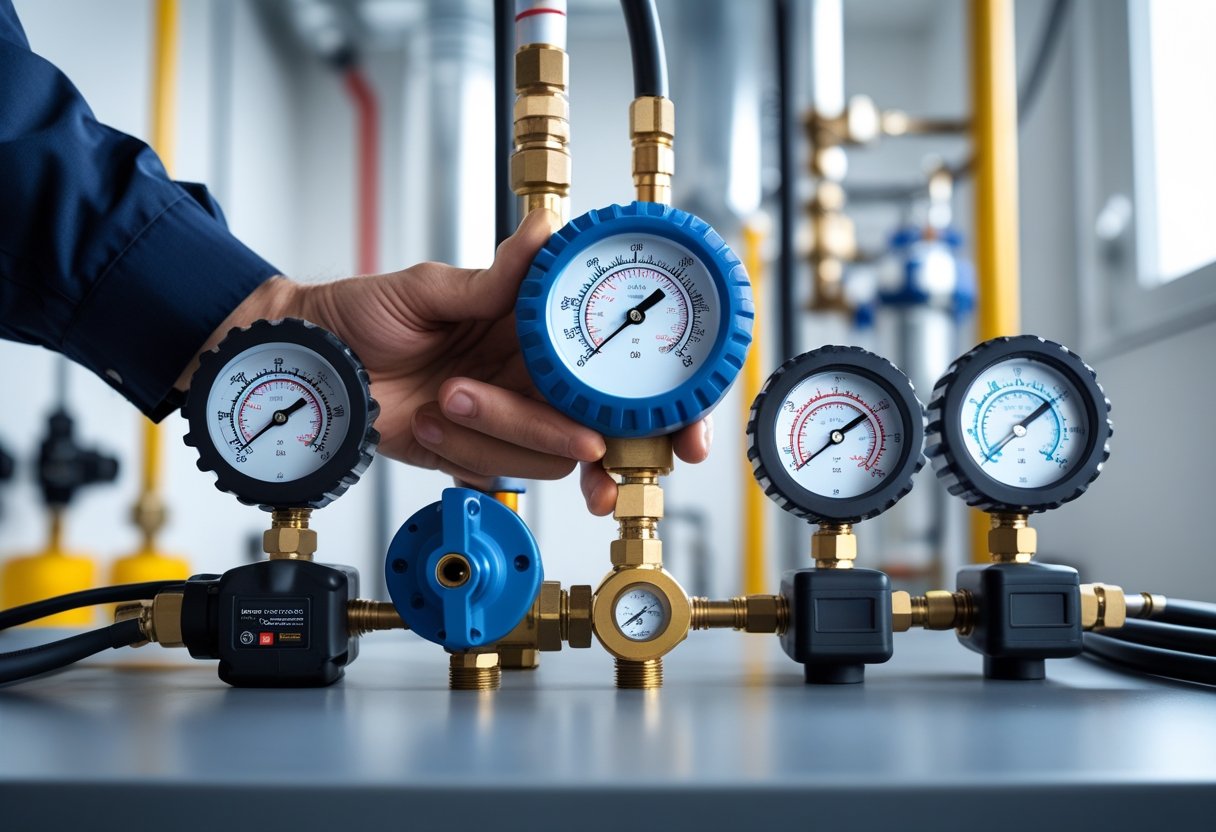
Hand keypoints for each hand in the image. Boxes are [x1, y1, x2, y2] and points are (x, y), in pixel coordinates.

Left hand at [182, 210, 711, 511]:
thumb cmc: (361, 312)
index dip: (662, 400)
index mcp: (536, 330)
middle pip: (600, 426)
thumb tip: (546, 230)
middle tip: (589, 449)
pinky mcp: (474, 453)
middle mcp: (533, 377)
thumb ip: (493, 277)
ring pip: (548, 455)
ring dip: (502, 432)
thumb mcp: (427, 286)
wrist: (312, 365)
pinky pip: (496, 471)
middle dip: (602, 447)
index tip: (684, 429)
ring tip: (447, 396)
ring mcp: (506, 419)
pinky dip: (463, 450)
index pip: (617, 367)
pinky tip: (428, 423)